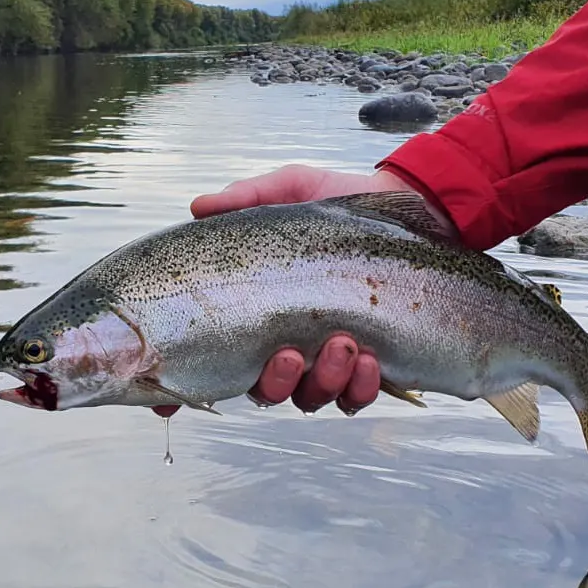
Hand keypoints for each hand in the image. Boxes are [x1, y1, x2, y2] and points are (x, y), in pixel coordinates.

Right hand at [150, 165, 454, 417]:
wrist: (411, 207)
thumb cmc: (340, 204)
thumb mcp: (291, 189)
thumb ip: (246, 198)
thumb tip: (198, 205)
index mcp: (257, 312)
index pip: (216, 358)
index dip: (194, 380)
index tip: (176, 391)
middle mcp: (287, 345)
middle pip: (264, 391)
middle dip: (274, 381)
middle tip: (288, 352)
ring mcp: (329, 360)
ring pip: (311, 398)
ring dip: (322, 380)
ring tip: (343, 344)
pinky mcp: (373, 365)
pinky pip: (357, 397)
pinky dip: (360, 385)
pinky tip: (369, 357)